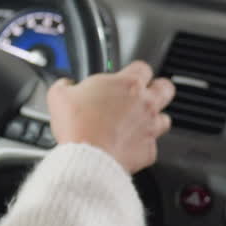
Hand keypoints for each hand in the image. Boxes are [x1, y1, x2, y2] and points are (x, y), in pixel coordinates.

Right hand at [47, 61, 175, 173]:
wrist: (87, 158)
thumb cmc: (77, 126)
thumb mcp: (59, 96)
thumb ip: (65, 85)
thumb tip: (66, 84)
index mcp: (127, 84)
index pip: (143, 67)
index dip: (135, 71)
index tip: (126, 76)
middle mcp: (145, 103)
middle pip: (166, 88)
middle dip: (157, 89)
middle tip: (144, 94)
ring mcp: (150, 127)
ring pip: (164, 118)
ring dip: (153, 119)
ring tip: (136, 123)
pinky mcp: (149, 150)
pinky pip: (151, 145)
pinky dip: (141, 145)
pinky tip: (127, 146)